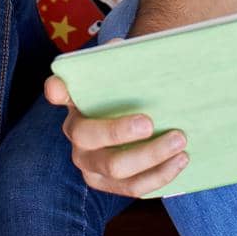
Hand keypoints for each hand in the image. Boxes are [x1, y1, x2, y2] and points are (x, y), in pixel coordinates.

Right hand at [44, 72, 188, 196]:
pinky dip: (160, 176)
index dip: (56, 90)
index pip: (57, 91)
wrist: (137, 121)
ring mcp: (90, 164)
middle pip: (89, 137)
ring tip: (179, 143)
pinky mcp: (109, 184)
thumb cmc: (128, 94)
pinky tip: (180, 160)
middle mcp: (76, 136)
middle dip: (119, 132)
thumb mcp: (123, 75)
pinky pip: (133, 187)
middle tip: (150, 123)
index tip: (59, 87)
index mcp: (75, 102)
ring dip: (150, 157)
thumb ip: (120, 59)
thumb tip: (118, 47)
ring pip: (116, 169)